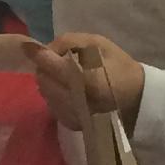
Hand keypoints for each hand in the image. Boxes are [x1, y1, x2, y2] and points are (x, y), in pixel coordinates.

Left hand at [30, 32, 145, 132]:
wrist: (136, 97)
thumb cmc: (118, 66)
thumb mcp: (97, 43)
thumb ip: (68, 42)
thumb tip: (41, 48)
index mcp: (85, 79)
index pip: (48, 65)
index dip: (36, 54)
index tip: (28, 47)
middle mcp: (75, 100)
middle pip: (42, 79)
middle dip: (44, 68)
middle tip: (56, 62)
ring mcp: (71, 114)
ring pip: (44, 92)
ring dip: (48, 81)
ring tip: (63, 76)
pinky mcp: (70, 123)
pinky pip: (50, 104)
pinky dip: (54, 94)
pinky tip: (67, 89)